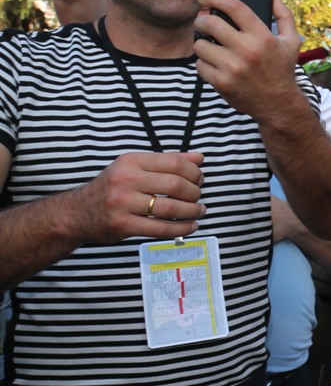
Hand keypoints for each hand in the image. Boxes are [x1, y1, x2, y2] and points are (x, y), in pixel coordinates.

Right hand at [77, 151, 205, 242]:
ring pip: (170, 208)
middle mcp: (126, 180)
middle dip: (194, 192)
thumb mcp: (135, 167)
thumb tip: (199, 158)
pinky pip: (160, 228)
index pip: (174, 163)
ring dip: (191, 211)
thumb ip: (167, 161)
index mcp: (131, 161)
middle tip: (198, 197)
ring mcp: (123, 203)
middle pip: (175, 185)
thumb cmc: (112, 188)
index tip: (199, 179)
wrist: (77, 213)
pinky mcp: (123, 225)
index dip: (194, 172)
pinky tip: (190, 226)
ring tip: (198, 211)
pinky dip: (181, 228)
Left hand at [194, 0, 303, 119]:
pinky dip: (204, 63)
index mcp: (263, 37)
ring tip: (212, 47)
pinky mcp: (221, 82)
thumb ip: (283, 14)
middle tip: (203, 22)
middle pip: (210, 23)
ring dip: (202, 44)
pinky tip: (215, 64)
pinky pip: (200, 65)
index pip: (235, 7)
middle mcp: (247, 50)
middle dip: (202, 19)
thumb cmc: (282, 69)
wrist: (278, 104)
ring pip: (200, 45)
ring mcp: (232, 68)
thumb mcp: (291, 40)